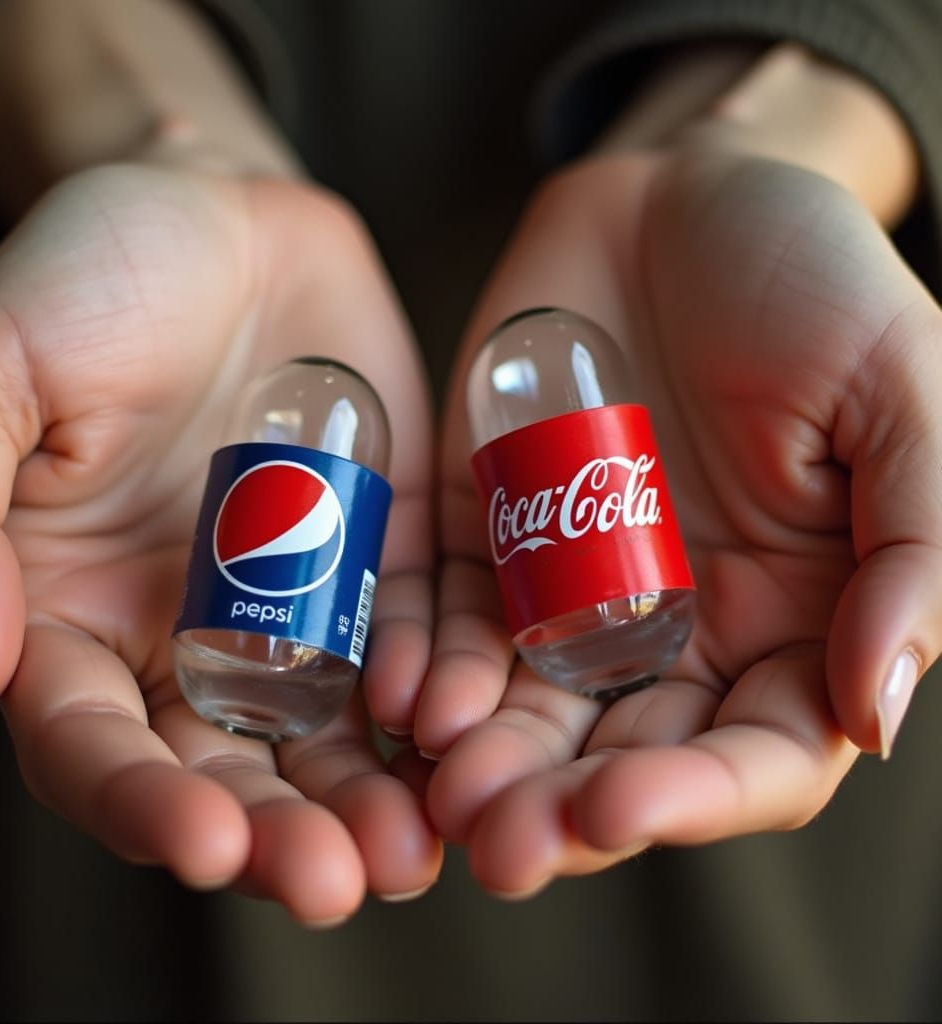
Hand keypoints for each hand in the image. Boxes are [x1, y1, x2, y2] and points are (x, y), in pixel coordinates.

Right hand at [0, 163, 440, 923]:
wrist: (220, 210)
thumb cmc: (89, 275)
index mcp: (73, 609)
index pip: (95, 743)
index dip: (142, 803)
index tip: (206, 844)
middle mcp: (185, 628)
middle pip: (228, 763)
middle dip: (279, 831)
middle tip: (337, 881)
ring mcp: (295, 596)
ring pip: (330, 727)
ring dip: (370, 794)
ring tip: (416, 847)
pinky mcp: (382, 550)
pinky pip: (413, 634)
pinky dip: (435, 682)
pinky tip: (458, 718)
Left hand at [413, 147, 941, 895]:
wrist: (680, 193)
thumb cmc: (811, 280)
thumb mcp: (904, 393)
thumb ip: (915, 550)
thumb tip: (879, 712)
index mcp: (795, 617)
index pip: (752, 750)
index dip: (691, 798)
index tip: (619, 811)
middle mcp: (678, 624)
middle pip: (618, 752)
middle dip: (558, 806)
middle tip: (496, 842)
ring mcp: (570, 584)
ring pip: (525, 706)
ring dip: (480, 758)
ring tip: (435, 786)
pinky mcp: (487, 532)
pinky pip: (450, 616)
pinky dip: (424, 662)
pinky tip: (396, 696)